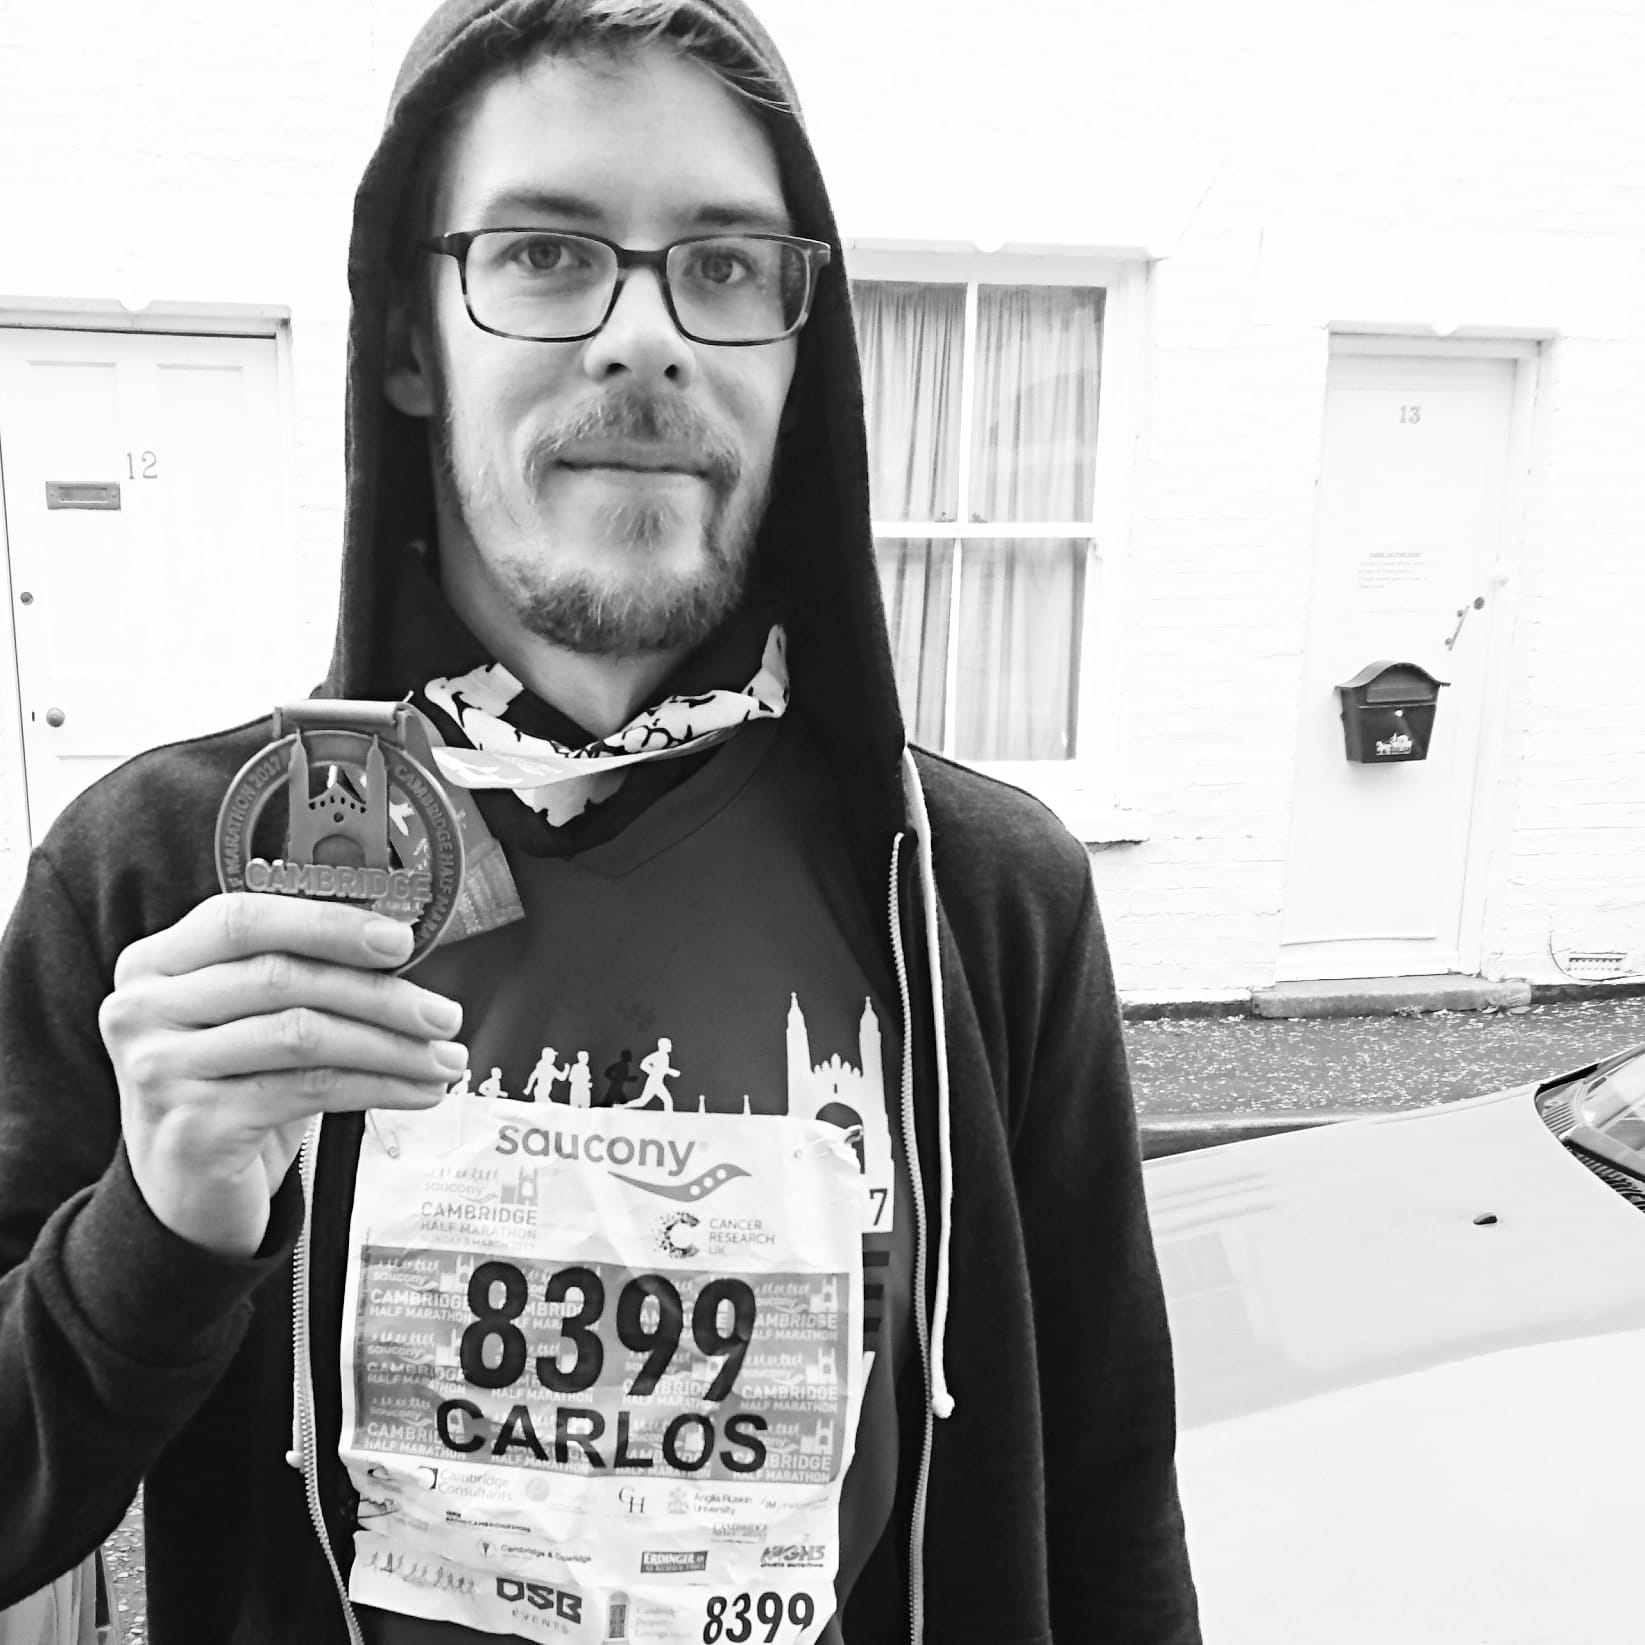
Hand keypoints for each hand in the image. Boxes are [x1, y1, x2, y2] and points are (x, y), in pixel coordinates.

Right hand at [99, 893, 466, 1256]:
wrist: (186, 1192)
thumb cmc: (232, 1088)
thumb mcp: (251, 1019)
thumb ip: (301, 971)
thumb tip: (397, 943)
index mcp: (156, 963)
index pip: (243, 920)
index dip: (326, 924)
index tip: (400, 939)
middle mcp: (143, 1010)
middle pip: (281, 978)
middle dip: (379, 994)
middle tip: (444, 1014)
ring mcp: (162, 1071)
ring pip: (302, 1035)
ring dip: (392, 1046)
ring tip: (445, 1058)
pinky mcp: (197, 1127)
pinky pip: (310, 1090)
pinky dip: (378, 1087)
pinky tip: (418, 1091)